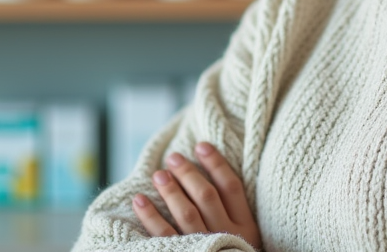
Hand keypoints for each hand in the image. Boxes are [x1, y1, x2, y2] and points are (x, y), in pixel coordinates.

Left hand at [132, 141, 260, 249]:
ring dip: (170, 190)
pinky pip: (165, 235)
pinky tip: (139, 200)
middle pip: (206, 197)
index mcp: (246, 227)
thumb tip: (210, 176)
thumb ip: (234, 211)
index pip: (231, 187)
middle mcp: (227, 235)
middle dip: (188, 174)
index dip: (216, 163)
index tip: (201, 145)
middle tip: (173, 157)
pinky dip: (150, 216)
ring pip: (187, 213)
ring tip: (158, 174)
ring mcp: (206, 247)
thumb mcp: (248, 236)